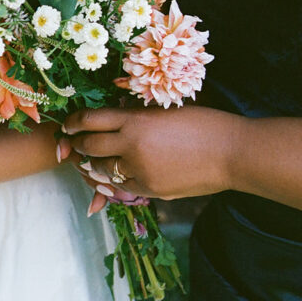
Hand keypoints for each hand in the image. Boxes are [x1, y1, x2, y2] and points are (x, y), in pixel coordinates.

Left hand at [62, 106, 240, 199]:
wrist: (233, 153)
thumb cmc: (203, 125)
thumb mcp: (162, 112)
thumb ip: (134, 119)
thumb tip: (108, 123)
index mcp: (135, 120)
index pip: (89, 119)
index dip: (73, 122)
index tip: (68, 124)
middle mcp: (131, 144)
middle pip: (89, 144)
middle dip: (77, 143)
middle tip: (73, 143)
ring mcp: (139, 169)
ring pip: (100, 168)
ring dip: (92, 163)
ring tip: (89, 159)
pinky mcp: (149, 188)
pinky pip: (119, 186)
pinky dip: (112, 180)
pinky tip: (112, 175)